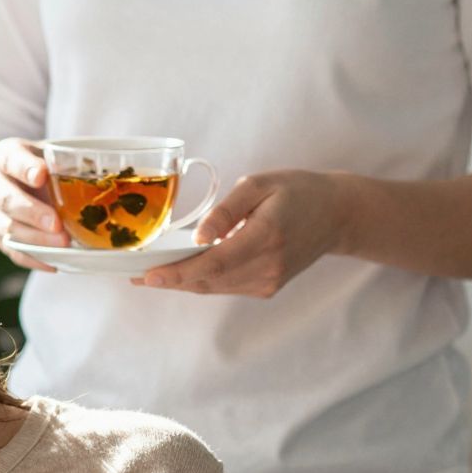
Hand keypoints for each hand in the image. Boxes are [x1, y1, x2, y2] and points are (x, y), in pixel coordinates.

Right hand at [0, 137, 62, 273]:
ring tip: (62, 244)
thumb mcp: (53, 155)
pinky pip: (12, 251)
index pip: (9, 158)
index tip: (41, 175)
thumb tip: (96, 176)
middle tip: (56, 223)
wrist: (21, 186)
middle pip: (5, 199)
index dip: (24, 168)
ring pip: (7, 229)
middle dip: (32, 213)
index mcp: (5, 155)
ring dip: (35, 238)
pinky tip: (53, 262)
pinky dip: (33, 259)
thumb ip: (69, 163)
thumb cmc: (44, 167)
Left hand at [135, 169, 353, 296]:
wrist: (337, 215)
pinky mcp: (267, 287)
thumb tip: (199, 236)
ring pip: (214, 287)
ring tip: (151, 275)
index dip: (178, 272)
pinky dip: (202, 280)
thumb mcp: (261, 184)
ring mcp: (268, 281)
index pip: (214, 263)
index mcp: (266, 237)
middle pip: (209, 281)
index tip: (148, 275)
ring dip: (182, 282)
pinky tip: (182, 272)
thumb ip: (227, 210)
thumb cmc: (298, 191)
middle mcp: (267, 266)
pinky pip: (226, 286)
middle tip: (135, 276)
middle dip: (170, 280)